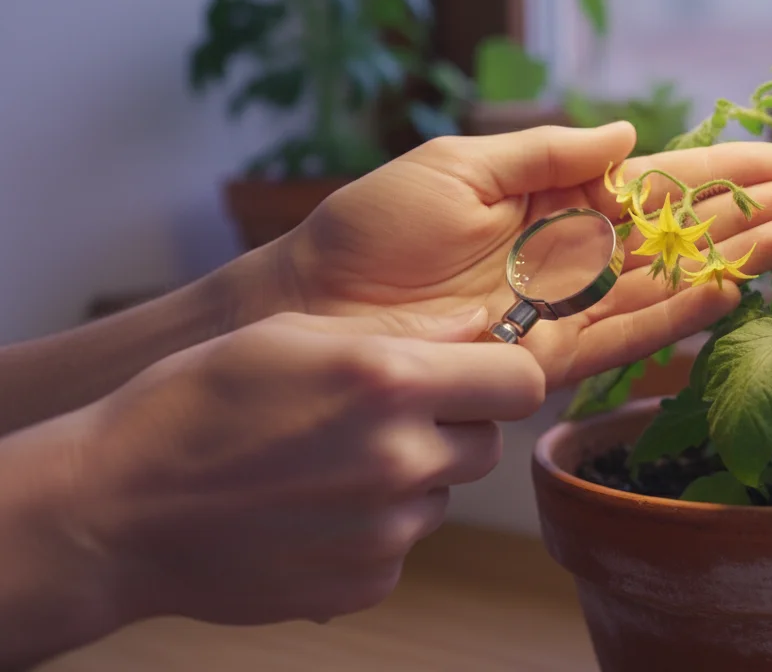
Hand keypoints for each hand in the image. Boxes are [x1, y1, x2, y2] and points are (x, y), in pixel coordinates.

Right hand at [53, 307, 538, 626]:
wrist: (118, 510)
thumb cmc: (195, 405)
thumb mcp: (291, 334)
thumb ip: (400, 331)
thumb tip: (478, 324)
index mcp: (390, 382)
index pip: (519, 380)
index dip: (501, 374)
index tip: (477, 374)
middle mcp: (401, 459)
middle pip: (488, 443)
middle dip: (453, 428)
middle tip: (384, 419)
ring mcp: (387, 530)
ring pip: (442, 495)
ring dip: (408, 479)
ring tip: (326, 466)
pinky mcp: (368, 582)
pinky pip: (402, 545)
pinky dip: (372, 530)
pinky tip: (310, 512)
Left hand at [267, 123, 771, 386]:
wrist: (318, 308)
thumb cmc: (374, 228)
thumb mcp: (459, 166)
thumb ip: (545, 153)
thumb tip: (626, 132)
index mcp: (551, 198)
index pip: (649, 182)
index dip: (711, 171)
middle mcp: (569, 254)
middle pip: (672, 235)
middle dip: (740, 217)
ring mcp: (564, 308)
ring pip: (663, 285)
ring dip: (729, 265)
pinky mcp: (548, 359)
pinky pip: (624, 337)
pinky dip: (676, 319)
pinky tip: (728, 296)